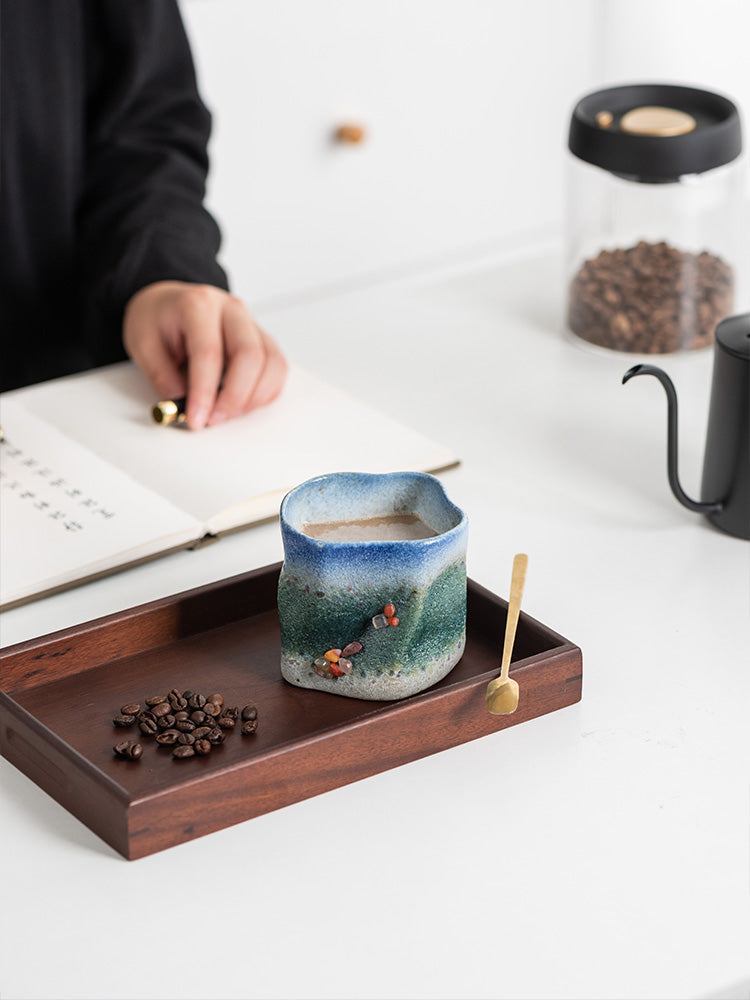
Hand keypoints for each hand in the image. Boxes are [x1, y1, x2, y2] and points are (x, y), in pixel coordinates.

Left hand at [123, 281, 286, 428]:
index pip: (209, 353)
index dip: (204, 392)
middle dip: (234, 398)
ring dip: (253, 398)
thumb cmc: (156, 320)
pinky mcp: (262, 339)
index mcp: (198, 304)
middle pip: (250, 356)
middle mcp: (231, 309)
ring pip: (272, 363)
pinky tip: (243, 404)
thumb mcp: (143, 345)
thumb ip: (162, 377)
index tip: (196, 419)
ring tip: (227, 414)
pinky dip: (265, 393)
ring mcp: (252, 323)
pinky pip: (277, 368)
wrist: (168, 303)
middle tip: (213, 421)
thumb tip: (184, 408)